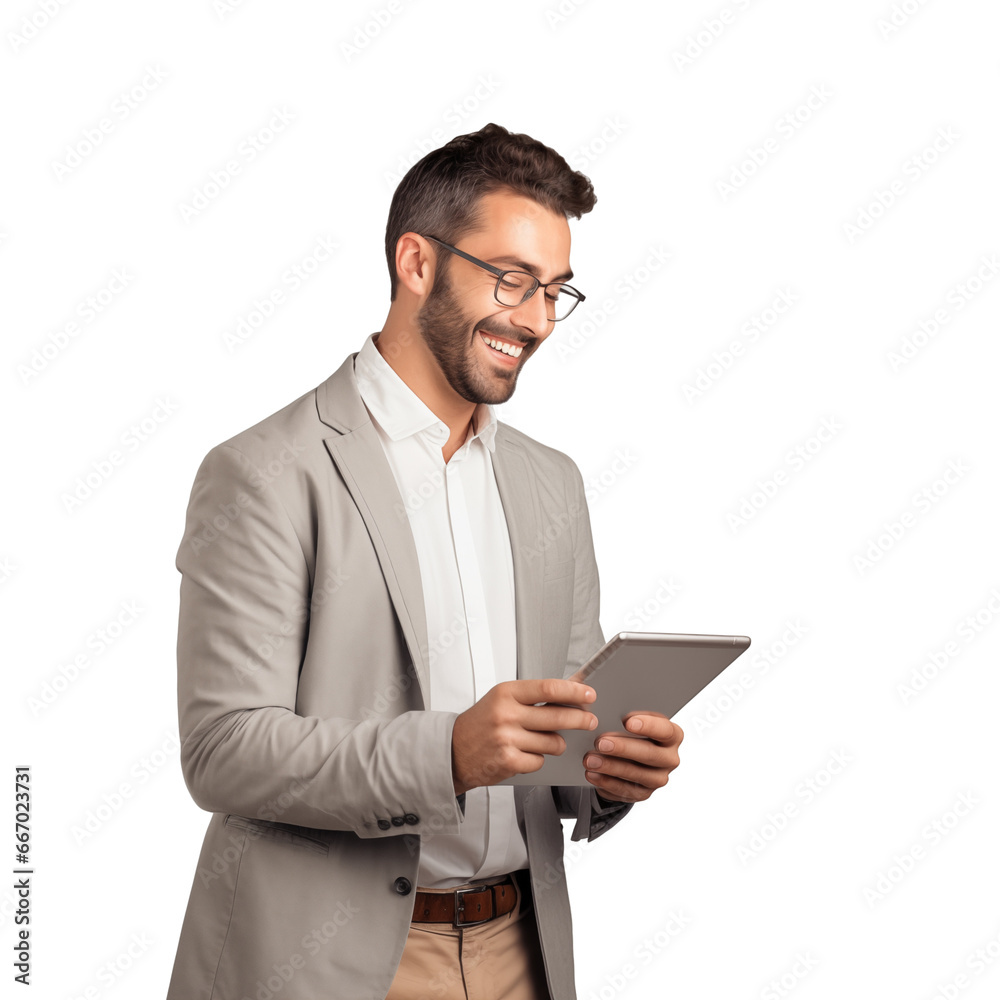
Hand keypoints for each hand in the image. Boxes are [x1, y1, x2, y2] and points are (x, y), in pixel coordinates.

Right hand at [452, 679, 597, 794]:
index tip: (589, 694)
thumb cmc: (482, 722)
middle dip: (580, 719)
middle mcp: (506, 714)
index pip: (548, 688)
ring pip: (553, 742)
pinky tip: (526, 753)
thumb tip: (571, 689)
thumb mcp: (503, 698)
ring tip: (545, 740)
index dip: (574, 692)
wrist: (453, 750)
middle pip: (557, 716)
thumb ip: (534, 695)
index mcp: (507, 693)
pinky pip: (540, 761)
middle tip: (589, 721)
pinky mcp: (508, 761)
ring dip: (556, 743)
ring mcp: (507, 739)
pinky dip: (538, 759)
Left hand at [583, 711, 682, 803]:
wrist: (628, 756)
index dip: (648, 725)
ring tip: (590, 759)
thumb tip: (606, 715)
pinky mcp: (643, 793)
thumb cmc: (630, 730)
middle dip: (623, 748)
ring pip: (636, 774)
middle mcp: (669, 758)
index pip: (666, 730)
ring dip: (611, 766)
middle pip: (650, 754)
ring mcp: (658, 778)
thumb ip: (626, 717)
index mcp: (672, 735)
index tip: (627, 722)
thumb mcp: (631, 720)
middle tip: (601, 742)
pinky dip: (606, 781)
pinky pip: (624, 789)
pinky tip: (592, 774)